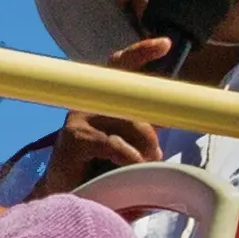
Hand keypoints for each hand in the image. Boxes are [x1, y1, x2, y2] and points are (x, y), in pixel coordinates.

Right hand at [51, 34, 189, 180]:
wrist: (66, 193)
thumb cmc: (99, 164)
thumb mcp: (126, 139)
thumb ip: (145, 123)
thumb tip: (172, 112)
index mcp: (101, 95)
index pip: (120, 64)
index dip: (142, 51)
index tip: (165, 44)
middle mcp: (89, 99)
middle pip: (134, 99)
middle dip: (151, 129)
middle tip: (156, 154)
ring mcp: (79, 117)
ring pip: (129, 121)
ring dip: (145, 147)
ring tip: (145, 164)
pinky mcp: (74, 138)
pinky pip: (114, 143)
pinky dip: (129, 157)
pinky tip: (131, 167)